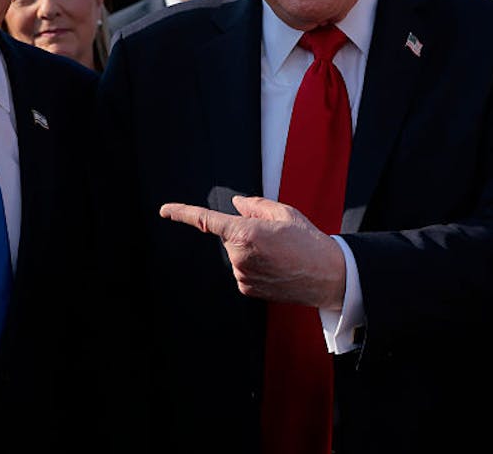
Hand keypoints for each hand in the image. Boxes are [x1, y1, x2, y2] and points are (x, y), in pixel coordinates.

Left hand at [159, 195, 344, 309]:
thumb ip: (255, 205)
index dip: (182, 213)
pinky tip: (276, 267)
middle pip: (229, 236)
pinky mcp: (246, 288)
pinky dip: (254, 265)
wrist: (328, 276)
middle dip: (244, 231)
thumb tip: (236, 203)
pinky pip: (242, 270)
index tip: (165, 211)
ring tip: (280, 253)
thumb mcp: (285, 213)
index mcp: (246, 232)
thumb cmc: (309, 240)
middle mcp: (239, 256)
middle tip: (274, 237)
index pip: (206, 221)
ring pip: (235, 253)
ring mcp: (242, 275)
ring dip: (250, 250)